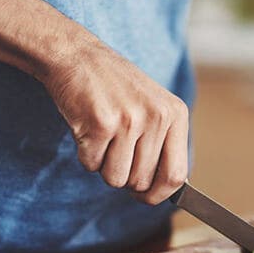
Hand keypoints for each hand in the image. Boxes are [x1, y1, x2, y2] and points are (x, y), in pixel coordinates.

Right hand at [44, 40, 188, 203]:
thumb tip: (164, 190)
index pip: (177, 175)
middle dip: (124, 176)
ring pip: (116, 178)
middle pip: (142, 181)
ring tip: (103, 136)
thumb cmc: (115, 87)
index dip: (159, 194)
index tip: (145, 196)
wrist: (76, 55)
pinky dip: (85, 154)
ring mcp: (129, 120)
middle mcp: (157, 117)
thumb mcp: (153, 106)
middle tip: (114, 149)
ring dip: (103, 165)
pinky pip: (91, 165)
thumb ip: (163, 143)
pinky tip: (87, 128)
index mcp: (176, 114)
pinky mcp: (100, 124)